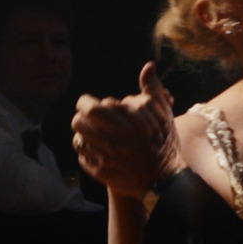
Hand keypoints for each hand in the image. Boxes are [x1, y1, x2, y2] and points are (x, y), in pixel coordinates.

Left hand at [71, 62, 183, 197]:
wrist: (164, 178)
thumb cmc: (163, 140)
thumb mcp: (162, 112)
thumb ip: (152, 88)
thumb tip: (148, 65)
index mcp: (125, 119)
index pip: (90, 106)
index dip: (87, 103)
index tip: (90, 105)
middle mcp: (113, 137)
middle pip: (79, 120)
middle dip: (82, 117)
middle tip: (87, 117)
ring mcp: (106, 156)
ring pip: (79, 138)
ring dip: (83, 133)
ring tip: (91, 132)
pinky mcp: (101, 172)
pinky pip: (83, 156)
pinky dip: (87, 151)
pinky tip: (97, 150)